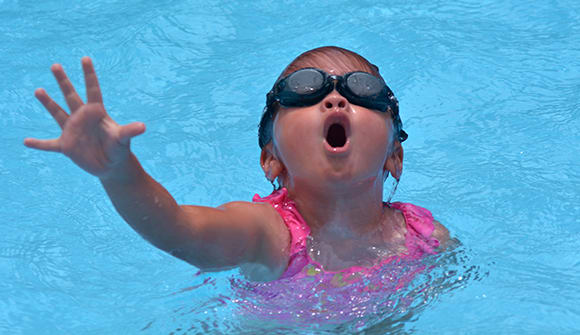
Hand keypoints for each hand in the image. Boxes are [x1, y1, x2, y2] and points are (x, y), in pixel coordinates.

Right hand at [24, 57, 145, 178]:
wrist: (112, 165)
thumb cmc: (119, 149)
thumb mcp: (123, 139)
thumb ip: (129, 131)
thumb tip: (143, 127)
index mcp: (97, 113)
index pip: (93, 90)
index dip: (89, 75)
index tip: (86, 58)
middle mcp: (82, 118)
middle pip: (71, 96)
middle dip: (64, 81)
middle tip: (56, 65)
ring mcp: (72, 131)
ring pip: (58, 113)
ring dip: (48, 103)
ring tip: (38, 90)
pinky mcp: (66, 146)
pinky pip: (49, 144)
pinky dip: (39, 144)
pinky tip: (26, 141)